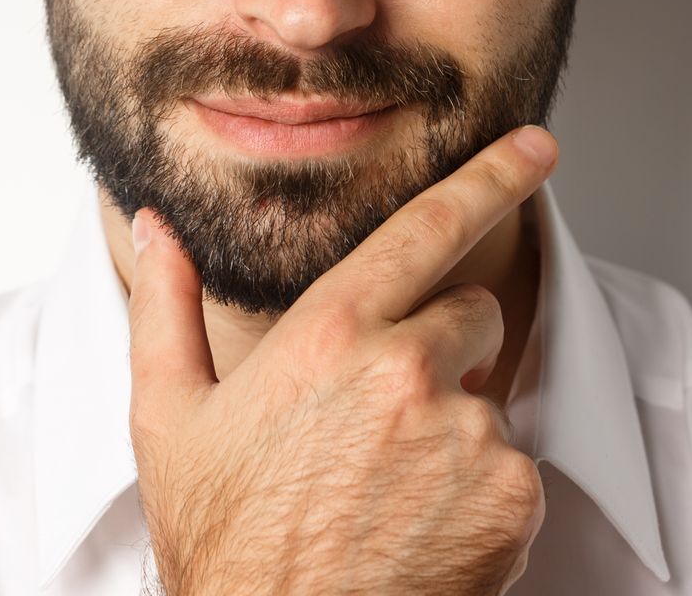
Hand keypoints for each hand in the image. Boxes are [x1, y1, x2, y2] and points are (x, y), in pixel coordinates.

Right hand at [126, 124, 559, 595]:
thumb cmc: (223, 544)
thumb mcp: (169, 419)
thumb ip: (165, 307)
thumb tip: (155, 229)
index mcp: (329, 333)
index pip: (427, 227)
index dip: (489, 176)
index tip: (536, 147)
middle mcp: (407, 369)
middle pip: (469, 312)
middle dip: (440, 348)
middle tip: (379, 423)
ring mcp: (466, 432)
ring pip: (485, 399)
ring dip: (452, 432)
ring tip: (384, 495)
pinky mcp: (512, 496)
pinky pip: (514, 470)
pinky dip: (480, 496)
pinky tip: (420, 530)